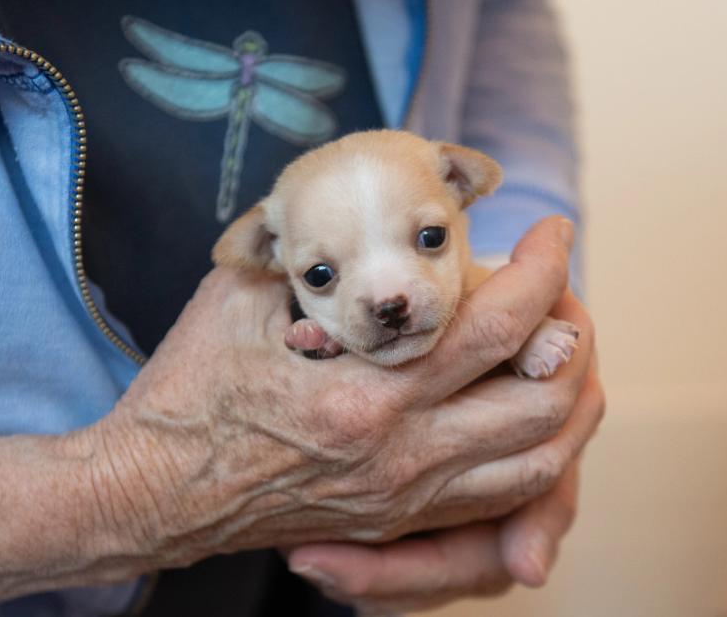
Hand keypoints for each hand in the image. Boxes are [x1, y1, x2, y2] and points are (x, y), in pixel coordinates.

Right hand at [0, 216, 581, 605]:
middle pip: (542, 402)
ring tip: (560, 353)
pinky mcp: (395, 521)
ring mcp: (403, 498)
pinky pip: (497, 499)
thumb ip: (304, 252)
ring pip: (538, 464)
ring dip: (568, 404)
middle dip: (575, 335)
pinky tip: (523, 411)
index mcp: (366, 393)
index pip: (495, 326)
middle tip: (565, 293)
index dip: (543, 270)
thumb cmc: (187, 395)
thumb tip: (351, 205)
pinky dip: (532, 453)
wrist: (152, 496)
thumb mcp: (236, 299)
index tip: (552, 232)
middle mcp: (400, 454)